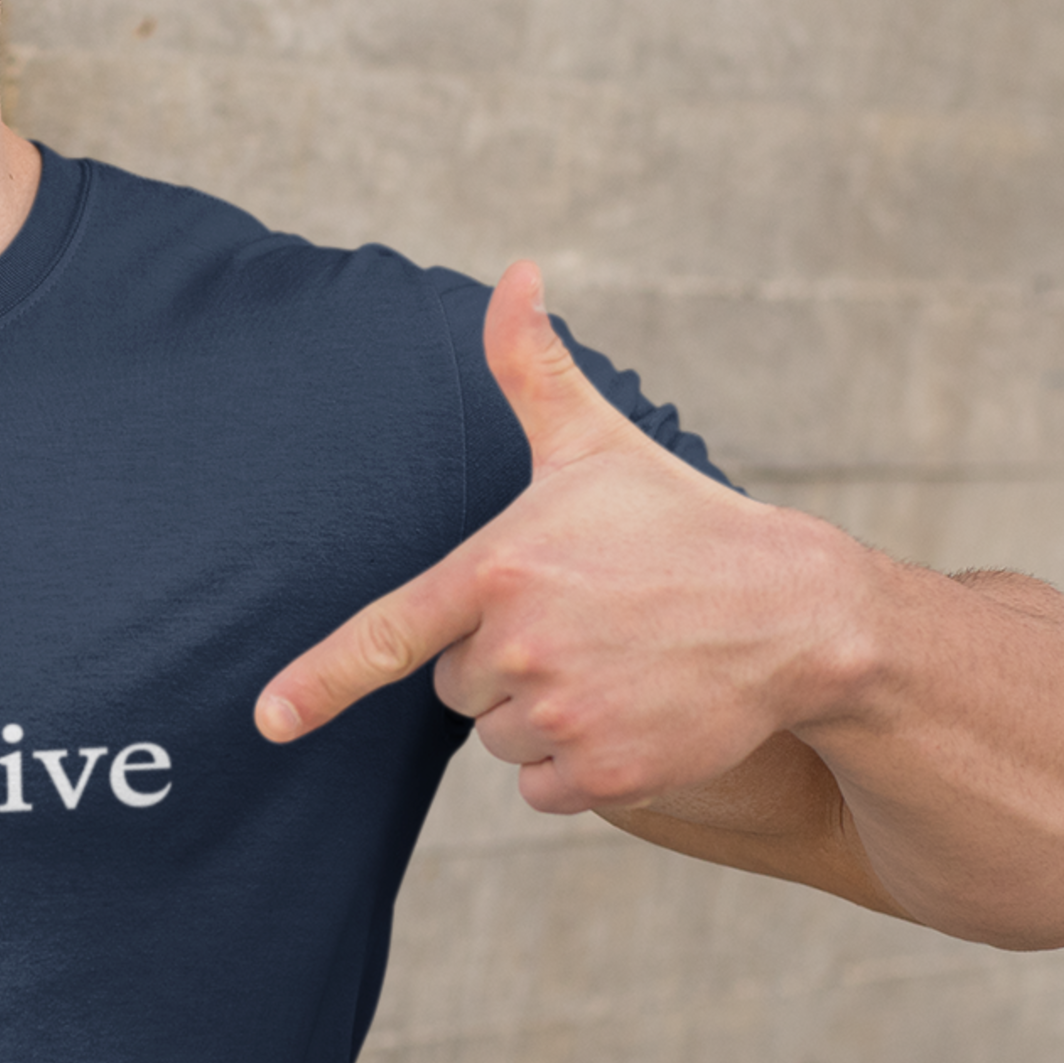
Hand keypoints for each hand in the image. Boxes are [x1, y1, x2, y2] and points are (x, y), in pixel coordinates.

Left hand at [254, 263, 861, 814]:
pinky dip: (571, 765)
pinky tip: (623, 711)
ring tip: (606, 661)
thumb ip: (530, 366)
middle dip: (494, 661)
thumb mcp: (597, 443)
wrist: (795, 614)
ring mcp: (565, 715)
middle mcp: (522, 648)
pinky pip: (538, 788)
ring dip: (532, 713)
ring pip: (495, 737)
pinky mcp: (606, 773)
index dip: (320, 681)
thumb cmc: (682, 521)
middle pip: (450, 686)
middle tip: (573, 621)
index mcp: (501, 570)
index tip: (268, 720)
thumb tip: (515, 274)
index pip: (388, 634)